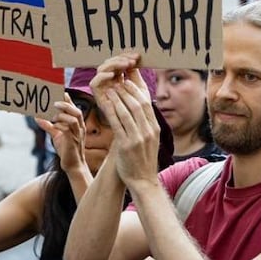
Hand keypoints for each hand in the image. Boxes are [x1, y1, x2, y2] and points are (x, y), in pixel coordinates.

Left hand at [36, 93, 89, 177]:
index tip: (60, 92)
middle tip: (54, 102)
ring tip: (53, 114)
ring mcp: (77, 135)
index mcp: (77, 125)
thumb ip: (48, 126)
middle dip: (66, 104)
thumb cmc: (66, 150)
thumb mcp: (56, 136)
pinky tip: (54, 125)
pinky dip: (60, 125)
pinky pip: (68, 130)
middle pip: (76, 111)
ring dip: (63, 114)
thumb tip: (38, 118)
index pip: (74, 109)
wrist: (73, 166)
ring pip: (74, 119)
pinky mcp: (73, 142)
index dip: (68, 100)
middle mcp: (79, 128)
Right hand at [90, 54, 141, 106]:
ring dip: (113, 64)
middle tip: (133, 60)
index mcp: (119, 79)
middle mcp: (109, 82)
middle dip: (120, 59)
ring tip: (126, 65)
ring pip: (101, 69)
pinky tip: (113, 75)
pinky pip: (94, 83)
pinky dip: (102, 76)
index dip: (126, 57)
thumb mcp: (140, 90)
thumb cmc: (139, 111)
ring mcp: (103, 89)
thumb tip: (136, 59)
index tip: (138, 57)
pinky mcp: (98, 97)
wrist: (134, 129)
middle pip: (109, 64)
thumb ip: (136, 75)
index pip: (118, 62)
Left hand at [99, 68, 160, 186]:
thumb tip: (139, 109)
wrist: (143, 180)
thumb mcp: (150, 139)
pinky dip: (111, 111)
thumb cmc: (143, 159)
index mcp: (155, 128)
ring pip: (128, 110)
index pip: (147, 102)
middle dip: (128, 89)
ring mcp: (138, 138)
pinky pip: (117, 123)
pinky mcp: (126, 145)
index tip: (129, 79)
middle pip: (138, 103)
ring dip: (118, 97)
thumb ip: (145, 124)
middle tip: (119, 80)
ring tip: (111, 88)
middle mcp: (149, 131)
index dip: (138, 89)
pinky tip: (105, 103)